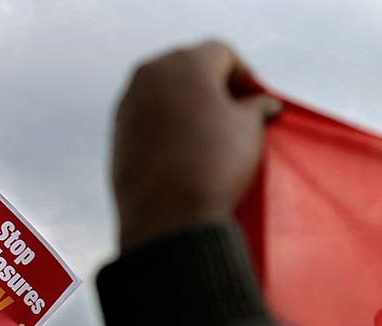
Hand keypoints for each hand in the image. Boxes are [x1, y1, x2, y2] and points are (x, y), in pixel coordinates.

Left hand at [111, 39, 281, 249]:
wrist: (169, 215)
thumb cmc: (213, 166)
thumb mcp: (249, 131)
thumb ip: (256, 107)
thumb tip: (263, 103)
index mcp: (186, 64)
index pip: (222, 53)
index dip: (245, 75)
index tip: (256, 99)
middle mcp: (151, 74)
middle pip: (190, 67)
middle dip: (215, 86)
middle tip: (237, 114)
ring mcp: (129, 102)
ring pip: (166, 91)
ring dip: (189, 105)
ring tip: (211, 136)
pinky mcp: (118, 131)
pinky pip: (149, 116)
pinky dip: (168, 125)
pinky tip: (185, 151)